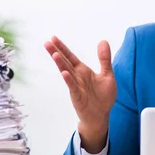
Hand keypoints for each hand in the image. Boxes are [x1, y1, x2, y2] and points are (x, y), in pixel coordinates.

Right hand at [44, 36, 116, 152]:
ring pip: (66, 73)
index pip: (70, 57)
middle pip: (65, 62)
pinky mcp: (77, 96)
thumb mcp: (107, 74)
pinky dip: (69, 80)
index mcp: (82, 71)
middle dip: (56, 52)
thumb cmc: (103, 96)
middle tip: (47, 43)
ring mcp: (75, 86)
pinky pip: (72, 87)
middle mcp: (77, 77)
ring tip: (55, 54)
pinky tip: (65, 73)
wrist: (101, 115)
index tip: (53, 38)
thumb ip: (104, 59)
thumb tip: (103, 41)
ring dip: (61, 64)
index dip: (62, 48)